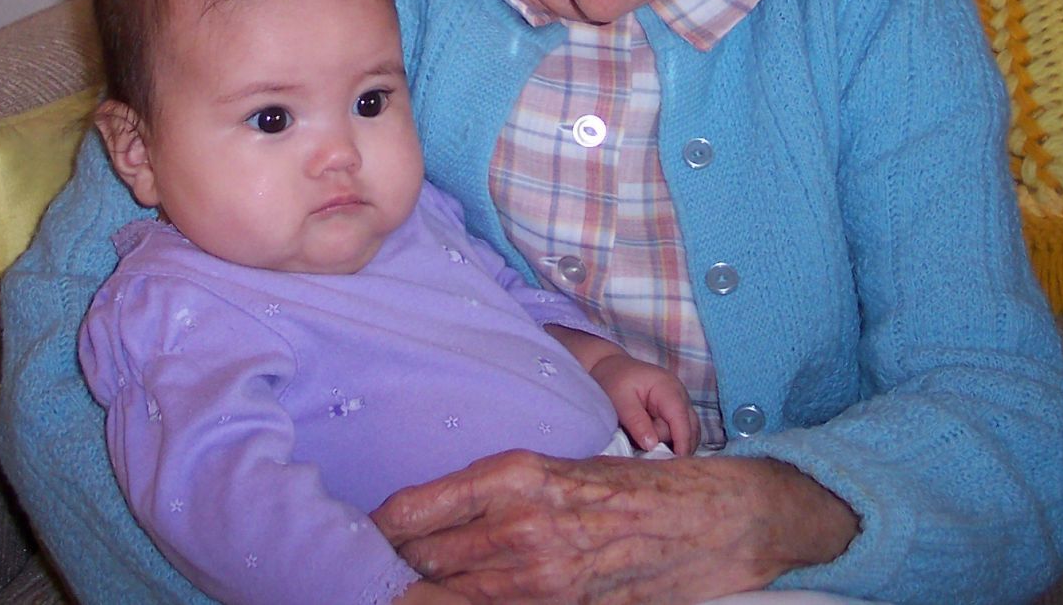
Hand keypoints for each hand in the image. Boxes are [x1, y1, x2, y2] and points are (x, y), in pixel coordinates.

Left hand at [373, 450, 857, 604]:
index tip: (349, 540)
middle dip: (387, 571)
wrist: (713, 520)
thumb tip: (424, 524)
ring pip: (445, 596)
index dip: (371, 534)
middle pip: (419, 563)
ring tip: (391, 589)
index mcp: (513, 473)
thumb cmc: (632, 490)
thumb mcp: (555, 471)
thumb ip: (492, 497)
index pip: (410, 512)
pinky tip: (454, 599)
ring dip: (417, 593)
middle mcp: (519, 524)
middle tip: (358, 572)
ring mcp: (541, 576)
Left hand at [585, 348, 699, 456]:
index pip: (681, 418)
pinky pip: (680, 430)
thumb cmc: (613, 380)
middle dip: (676, 444)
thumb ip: (636, 421)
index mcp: (667, 387)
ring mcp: (680, 402)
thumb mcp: (619, 400)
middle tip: (653, 455)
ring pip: (688, 431)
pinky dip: (670, 440)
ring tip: (648, 445)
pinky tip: (653, 443)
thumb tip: (652, 445)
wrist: (610, 367)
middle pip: (689, 427)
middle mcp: (679, 394)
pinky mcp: (675, 411)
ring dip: (672, 443)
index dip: (682, 441)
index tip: (677, 463)